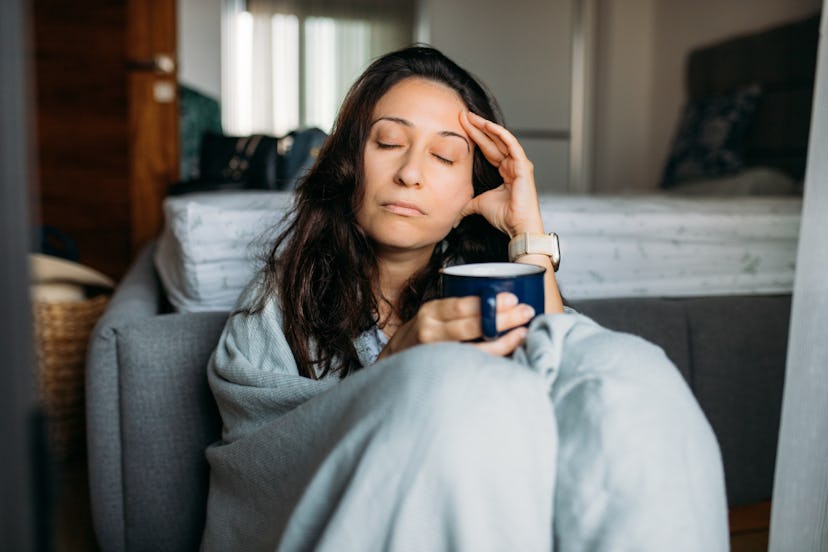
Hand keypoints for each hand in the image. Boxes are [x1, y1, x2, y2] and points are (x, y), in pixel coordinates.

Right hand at [377, 292, 534, 359]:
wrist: (393, 362)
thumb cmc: (421, 335)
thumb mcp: (432, 315)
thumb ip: (455, 310)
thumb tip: (497, 301)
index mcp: (430, 312)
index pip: (461, 306)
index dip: (488, 303)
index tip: (512, 299)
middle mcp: (430, 333)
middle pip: (471, 326)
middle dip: (502, 319)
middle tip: (526, 312)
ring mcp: (435, 355)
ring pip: (474, 350)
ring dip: (503, 342)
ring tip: (522, 334)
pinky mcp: (441, 372)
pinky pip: (471, 365)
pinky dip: (492, 360)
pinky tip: (509, 353)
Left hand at [458, 111, 544, 236]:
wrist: (516, 226)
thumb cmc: (504, 216)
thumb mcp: (478, 205)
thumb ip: (466, 204)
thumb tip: (452, 212)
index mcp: (505, 171)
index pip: (488, 149)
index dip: (475, 137)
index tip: (460, 126)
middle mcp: (513, 164)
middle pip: (493, 141)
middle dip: (477, 127)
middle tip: (463, 115)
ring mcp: (519, 164)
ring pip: (500, 139)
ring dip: (485, 127)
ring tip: (471, 117)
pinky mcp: (522, 165)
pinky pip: (511, 144)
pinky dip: (500, 134)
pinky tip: (488, 125)